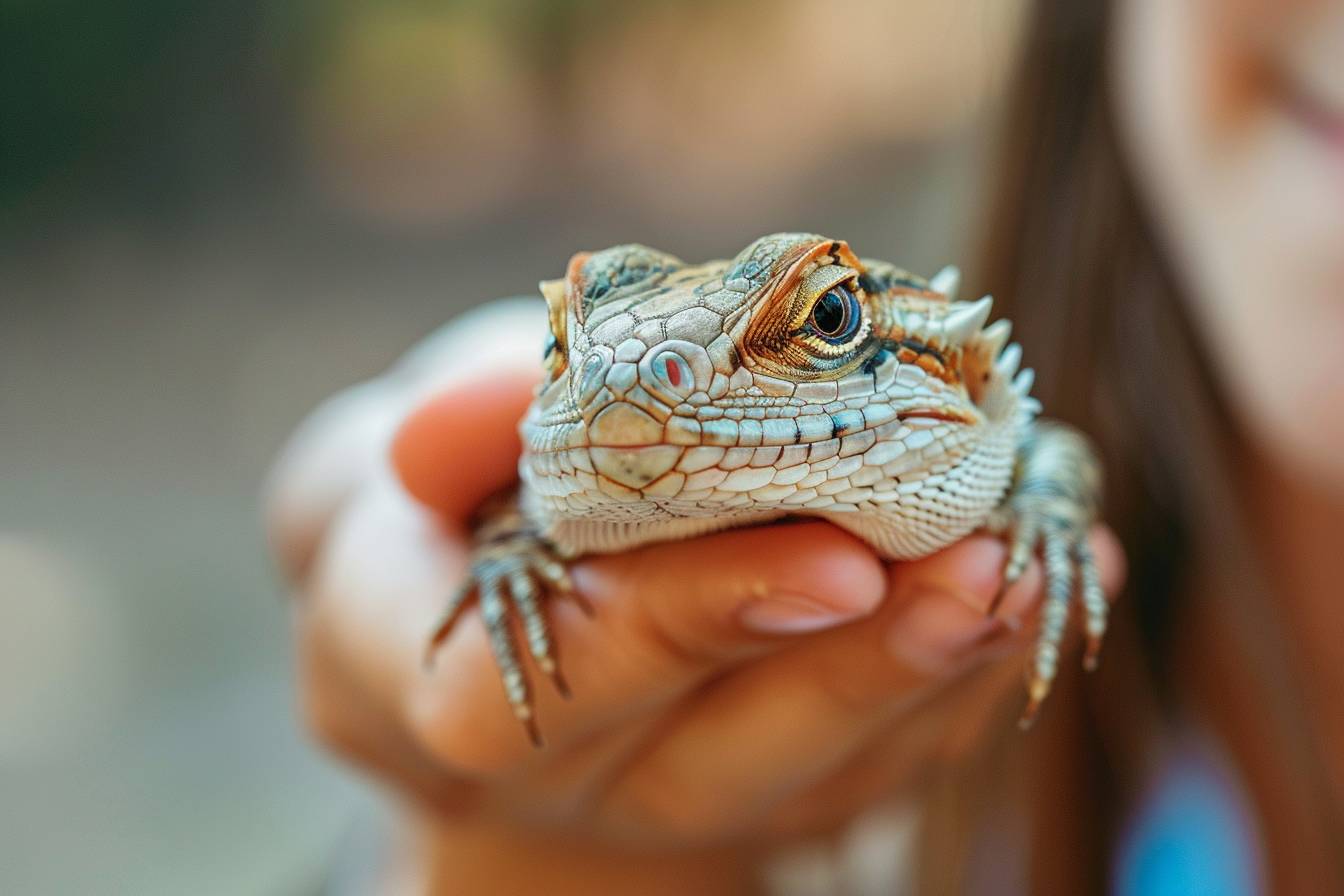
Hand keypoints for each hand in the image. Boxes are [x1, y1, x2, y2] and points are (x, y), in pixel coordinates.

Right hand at [266, 304, 1124, 893]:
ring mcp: (668, 789)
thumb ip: (452, 426)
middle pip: (703, 757)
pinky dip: (964, 671)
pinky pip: (873, 760)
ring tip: (1023, 559)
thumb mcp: (410, 442)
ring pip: (808, 776)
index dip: (681, 627)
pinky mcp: (767, 785)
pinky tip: (1046, 569)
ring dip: (928, 672)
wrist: (504, 597)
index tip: (831, 560)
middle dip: (848, 666)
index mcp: (435, 681)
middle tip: (969, 560)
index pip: (542, 684)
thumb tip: (479, 412)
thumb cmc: (448, 496)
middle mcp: (560, 771)